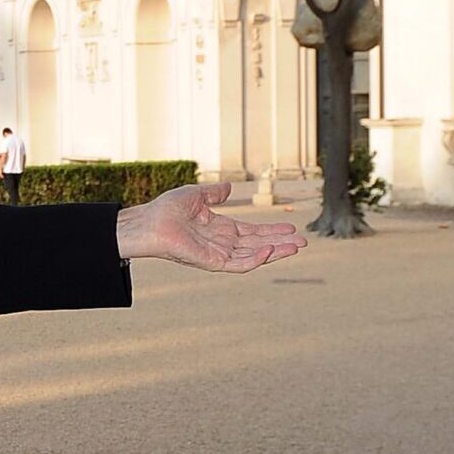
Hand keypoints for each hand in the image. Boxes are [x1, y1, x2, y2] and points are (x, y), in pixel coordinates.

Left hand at [115, 182, 306, 273]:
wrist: (148, 222)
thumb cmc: (165, 209)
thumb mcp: (195, 195)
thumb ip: (214, 193)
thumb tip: (230, 188)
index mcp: (219, 228)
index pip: (252, 231)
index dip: (272, 230)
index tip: (292, 227)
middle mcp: (221, 243)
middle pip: (257, 244)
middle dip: (281, 242)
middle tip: (304, 241)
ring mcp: (217, 254)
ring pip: (253, 255)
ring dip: (276, 251)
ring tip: (297, 246)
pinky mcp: (212, 263)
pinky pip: (239, 264)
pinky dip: (256, 259)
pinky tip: (271, 250)